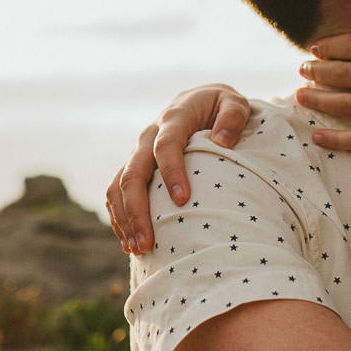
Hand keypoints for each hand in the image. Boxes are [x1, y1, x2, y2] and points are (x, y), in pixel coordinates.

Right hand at [105, 84, 250, 254]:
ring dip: (124, 218)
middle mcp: (149, 135)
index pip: (166, 145)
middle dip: (137, 209)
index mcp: (174, 118)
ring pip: (118, 185)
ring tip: (138, 249)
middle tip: (148, 243)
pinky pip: (117, 193)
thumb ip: (233, 116)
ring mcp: (138, 152)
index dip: (171, 172)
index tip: (182, 200)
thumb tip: (223, 140)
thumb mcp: (234, 103)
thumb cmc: (221, 106)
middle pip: (133, 172)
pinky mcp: (134, 166)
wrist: (198, 101)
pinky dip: (119, 217)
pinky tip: (129, 243)